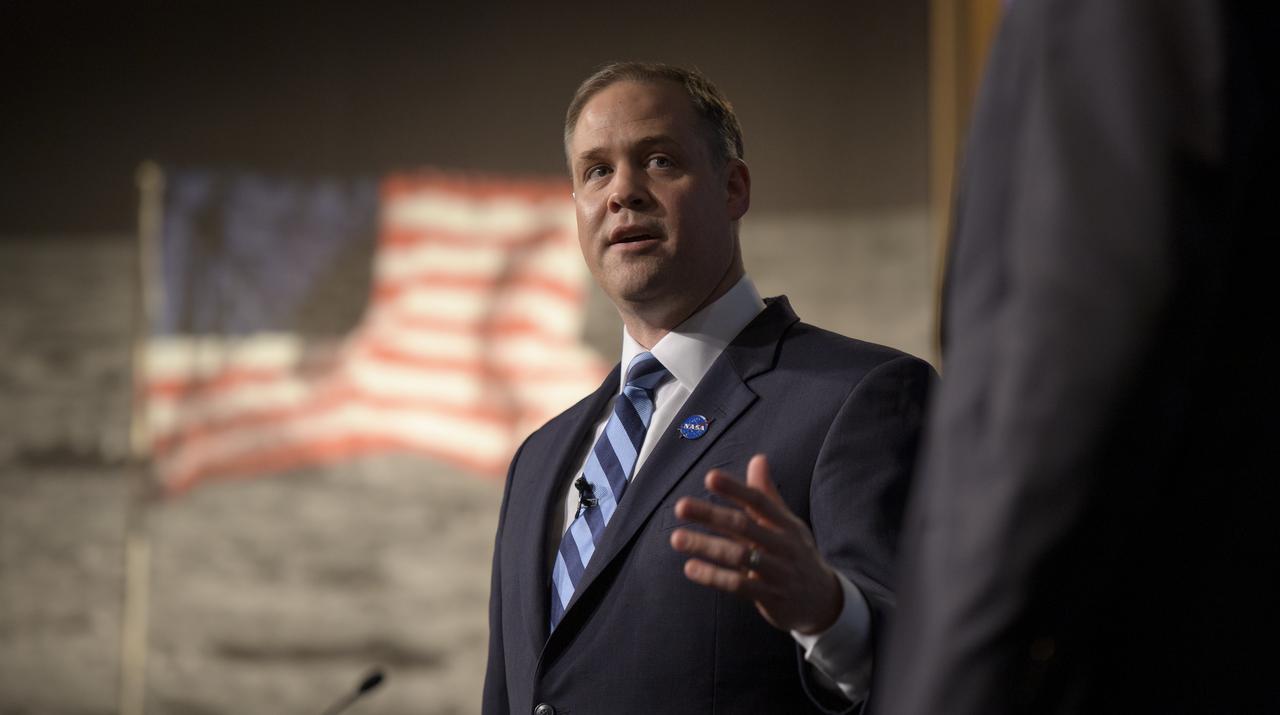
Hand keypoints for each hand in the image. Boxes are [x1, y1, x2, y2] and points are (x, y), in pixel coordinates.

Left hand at [670, 454, 842, 634]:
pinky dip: (714, 577)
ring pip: (739, 556)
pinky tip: (690, 568)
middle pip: (744, 526)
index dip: (735, 489)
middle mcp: (783, 545)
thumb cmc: (796, 554)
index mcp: (786, 524)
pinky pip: (739, 586)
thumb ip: (767, 494)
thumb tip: (758, 458)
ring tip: (676, 538)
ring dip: (706, 547)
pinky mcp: (770, 596)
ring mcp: (777, 571)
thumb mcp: (787, 524)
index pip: (759, 501)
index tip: (710, 477)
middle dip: (711, 515)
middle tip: (680, 506)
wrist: (823, 600)